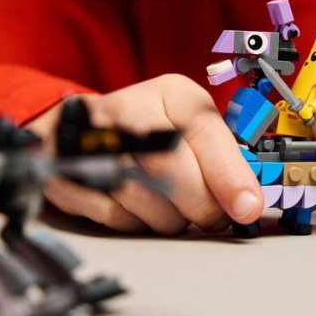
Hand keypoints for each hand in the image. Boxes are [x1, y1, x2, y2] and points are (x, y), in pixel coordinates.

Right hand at [26, 75, 262, 234]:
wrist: (79, 131)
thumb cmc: (152, 131)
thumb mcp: (194, 129)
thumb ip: (224, 159)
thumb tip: (248, 203)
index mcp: (169, 92)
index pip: (202, 130)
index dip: (228, 174)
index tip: (247, 207)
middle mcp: (128, 108)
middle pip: (170, 168)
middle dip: (199, 204)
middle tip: (211, 216)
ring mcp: (91, 141)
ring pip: (144, 198)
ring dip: (168, 217)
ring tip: (173, 205)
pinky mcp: (67, 176)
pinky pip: (115, 216)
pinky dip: (136, 222)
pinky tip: (141, 208)